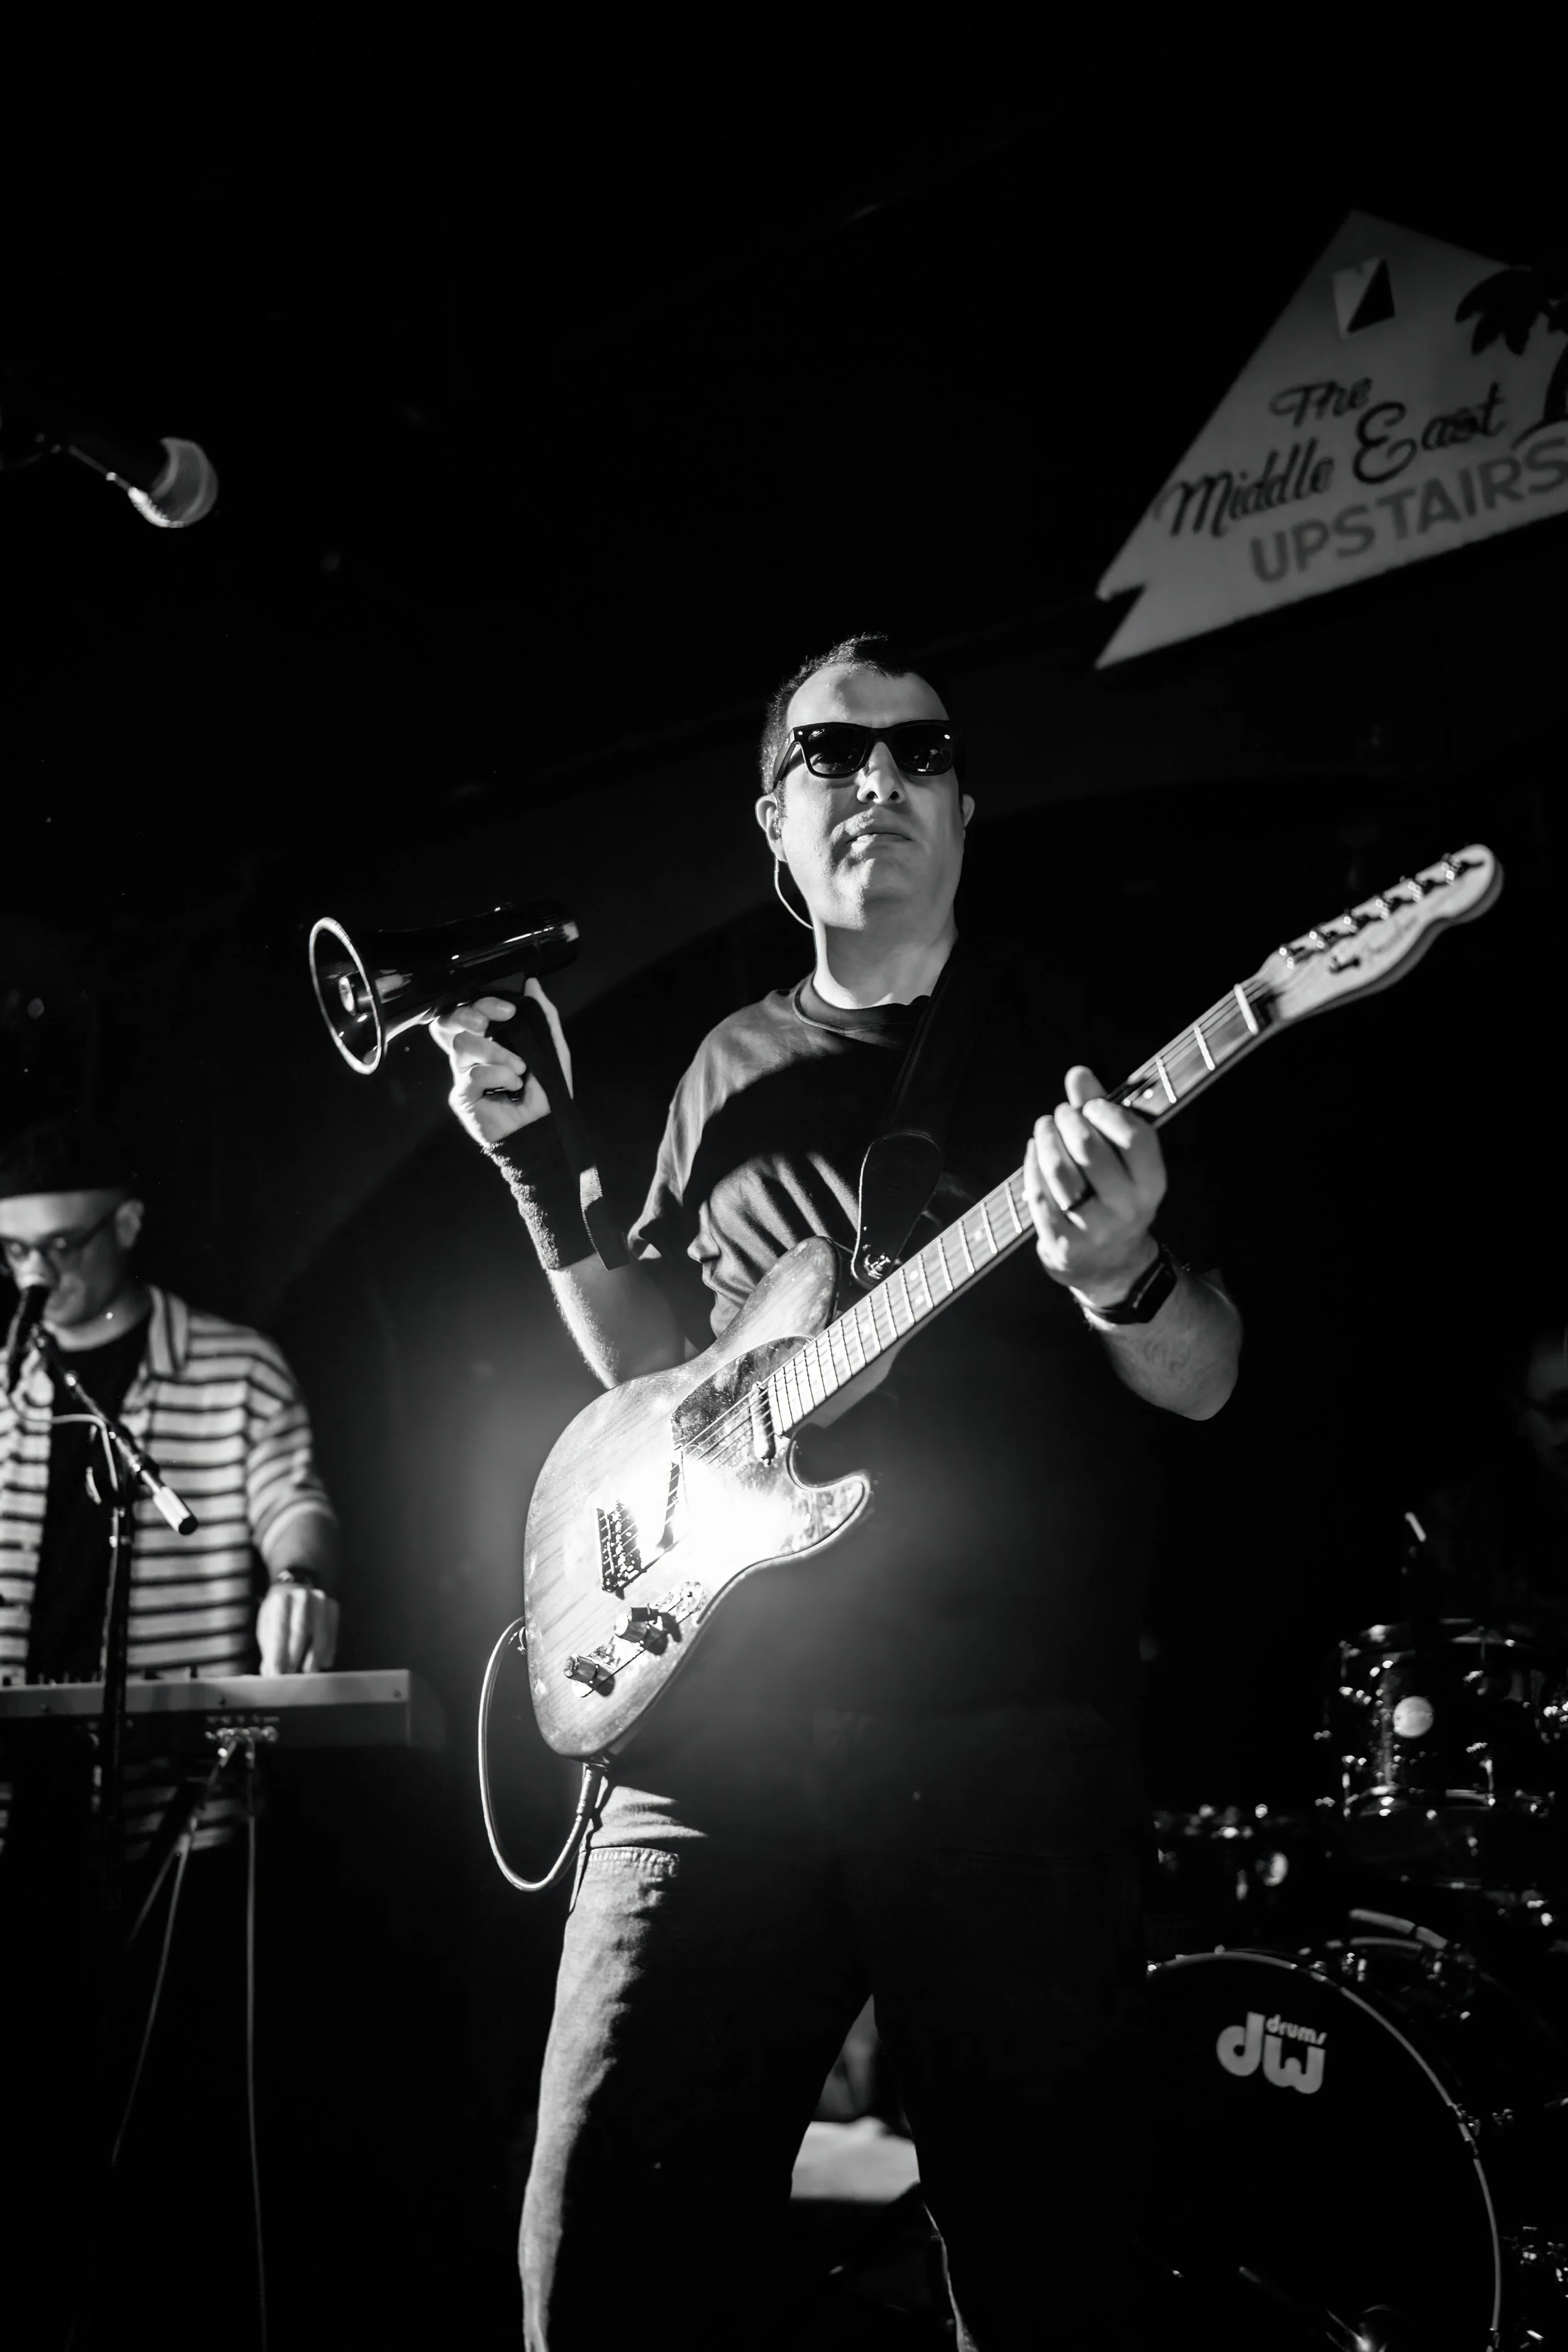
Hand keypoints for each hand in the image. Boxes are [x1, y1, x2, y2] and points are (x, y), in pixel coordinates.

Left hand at [257, 1581, 339, 1675]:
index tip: (276, 1673)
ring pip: (319, 1633)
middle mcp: (301, 1595)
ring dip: (313, 1657)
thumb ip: (269, 1648)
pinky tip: (324, 1663)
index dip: (277, 1652)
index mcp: (280, 1598)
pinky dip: (328, 1650)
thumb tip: (271, 1673)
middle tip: (291, 1676)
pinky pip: (332, 1632)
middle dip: (294, 1656)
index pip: (279, 1628)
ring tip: (308, 1673)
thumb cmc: (277, 1615)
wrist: (293, 1590)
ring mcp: (320, 1599)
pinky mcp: (333, 1606)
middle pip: (300, 1631)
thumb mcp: (267, 1627)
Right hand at [429, 979, 572, 1146]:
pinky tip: (513, 1085)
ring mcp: (464, 1075)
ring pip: (462, 1045)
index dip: (483, 1004)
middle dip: (471, 1016)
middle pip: (452, 1023)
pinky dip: (497, 1075)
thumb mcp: (553, 1049)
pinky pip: (470, 1075)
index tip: (510, 1010)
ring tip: (519, 1069)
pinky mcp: (462, 1096)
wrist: (543, 1128)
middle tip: (490, 1026)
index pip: (472, 1011)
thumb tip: (531, 983)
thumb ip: (543, 1016)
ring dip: (495, 1053)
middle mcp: (473, 1055)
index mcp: (490, 1040)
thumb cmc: (546, 1091)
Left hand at [1025, 1065, 1166, 1305]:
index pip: (1135, 1137)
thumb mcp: (1123, 1162)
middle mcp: (1127, 1209)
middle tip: (1061, 1113)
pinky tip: (1035, 1153)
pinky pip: (1038, 1194)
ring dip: (1046, 1139)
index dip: (1106, 1111)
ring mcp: (1093, 1229)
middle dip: (1068, 1120)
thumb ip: (1103, 1114)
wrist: (1109, 1266)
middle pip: (1089, 1148)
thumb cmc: (1115, 1197)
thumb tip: (1078, 1074)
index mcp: (1151, 1185)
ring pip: (1059, 1170)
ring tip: (1045, 1127)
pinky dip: (1031, 1166)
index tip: (1090, 1104)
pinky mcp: (1062, 1243)